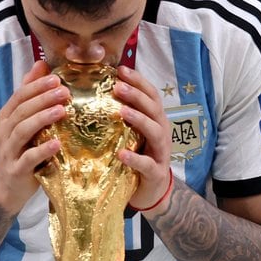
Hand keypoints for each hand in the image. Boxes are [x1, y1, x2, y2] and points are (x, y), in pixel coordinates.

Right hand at [0, 60, 70, 213]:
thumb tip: (41, 64)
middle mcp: (4, 132)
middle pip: (22, 111)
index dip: (37, 86)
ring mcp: (8, 151)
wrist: (3, 186)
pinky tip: (57, 144)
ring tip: (61, 111)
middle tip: (64, 91)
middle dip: (43, 99)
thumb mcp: (21, 122)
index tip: (57, 78)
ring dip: (42, 119)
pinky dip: (42, 151)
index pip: (19, 96)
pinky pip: (28, 158)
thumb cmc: (18, 150)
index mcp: (6, 117)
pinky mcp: (16, 170)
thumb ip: (29, 95)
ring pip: (22, 131)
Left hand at [114, 65, 171, 210]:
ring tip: (122, 112)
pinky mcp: (156, 173)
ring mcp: (161, 152)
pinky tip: (121, 154)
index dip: (138, 81)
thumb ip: (122, 115)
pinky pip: (147, 164)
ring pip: (155, 131)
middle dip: (136, 95)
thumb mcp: (132, 133)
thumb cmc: (139, 156)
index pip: (151, 95)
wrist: (152, 191)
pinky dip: (135, 158)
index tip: (121, 69)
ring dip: (139, 119)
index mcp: (156, 120)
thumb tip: (98, 92)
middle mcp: (162, 132)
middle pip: (154, 108)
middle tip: (117, 86)